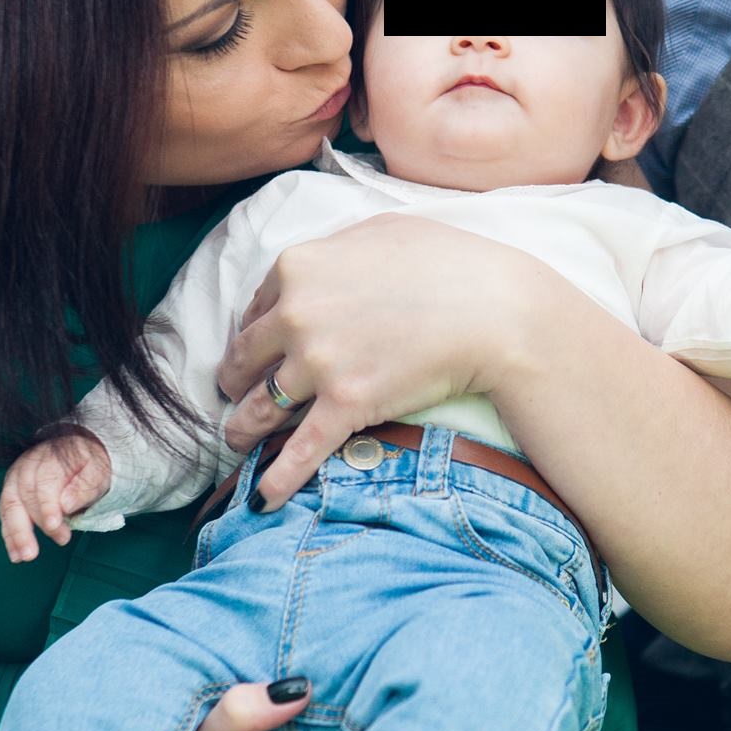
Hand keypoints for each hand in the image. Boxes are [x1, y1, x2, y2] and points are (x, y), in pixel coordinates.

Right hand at [0, 431, 112, 560]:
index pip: (45, 483)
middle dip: (28, 527)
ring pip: (9, 505)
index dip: (47, 506)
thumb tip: (66, 505)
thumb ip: (83, 487)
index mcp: (52, 458)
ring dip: (14, 534)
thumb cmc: (89, 464)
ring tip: (23, 556)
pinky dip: (9, 534)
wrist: (80, 451)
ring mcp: (17, 476)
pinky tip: (16, 553)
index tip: (53, 526)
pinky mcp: (12, 489)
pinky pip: (6, 513)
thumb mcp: (97, 471)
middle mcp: (29, 465)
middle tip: (35, 552)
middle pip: (23, 496)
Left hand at [216, 214, 539, 508]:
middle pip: (245, 357)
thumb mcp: (382, 230)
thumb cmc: (450, 263)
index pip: (255, 309)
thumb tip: (320, 263)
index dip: (254, 333)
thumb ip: (337, 246)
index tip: (256, 352)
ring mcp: (318, 362)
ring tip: (237, 442)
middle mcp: (296, 313)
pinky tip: (262, 500)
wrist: (496, 309)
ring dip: (242, 428)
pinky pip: (298, 450)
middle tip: (235, 395)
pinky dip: (276, 479)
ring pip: (260, 405)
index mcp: (298, 267)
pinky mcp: (344, 404)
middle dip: (236, 380)